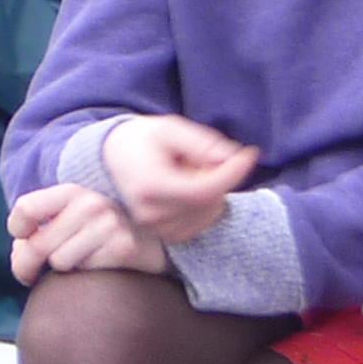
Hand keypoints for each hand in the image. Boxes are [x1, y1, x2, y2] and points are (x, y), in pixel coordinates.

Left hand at [7, 184, 171, 283]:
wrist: (153, 237)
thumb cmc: (99, 229)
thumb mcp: (70, 216)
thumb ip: (40, 229)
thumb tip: (20, 252)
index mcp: (70, 192)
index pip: (26, 208)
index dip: (16, 229)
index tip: (21, 240)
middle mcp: (89, 204)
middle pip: (37, 244)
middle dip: (25, 265)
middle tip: (26, 276)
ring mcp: (109, 224)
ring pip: (59, 261)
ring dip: (64, 266)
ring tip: (80, 259)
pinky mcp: (124, 247)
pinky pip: (85, 270)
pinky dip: (87, 271)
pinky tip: (100, 263)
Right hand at [103, 114, 256, 242]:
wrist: (114, 157)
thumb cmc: (142, 139)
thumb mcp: (169, 128)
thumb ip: (201, 142)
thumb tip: (232, 157)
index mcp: (149, 186)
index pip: (203, 191)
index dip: (232, 173)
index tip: (248, 154)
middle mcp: (150, 213)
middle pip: (209, 202)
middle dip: (218, 176)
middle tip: (200, 157)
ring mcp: (156, 227)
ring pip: (209, 213)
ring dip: (211, 191)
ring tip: (188, 172)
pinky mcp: (164, 234)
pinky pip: (202, 223)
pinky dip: (206, 205)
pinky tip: (189, 188)